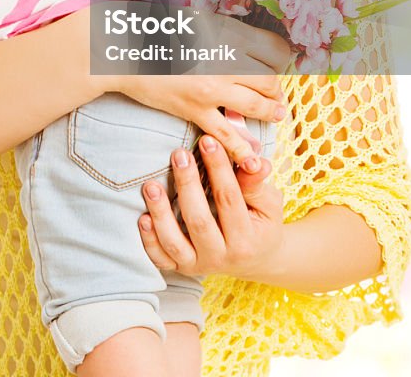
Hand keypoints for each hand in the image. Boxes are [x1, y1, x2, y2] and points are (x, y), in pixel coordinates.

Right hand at [112, 19, 290, 164]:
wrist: (126, 51)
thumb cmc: (158, 28)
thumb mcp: (195, 16)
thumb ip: (222, 23)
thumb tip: (241, 25)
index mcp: (228, 33)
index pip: (274, 48)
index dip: (282, 58)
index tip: (280, 63)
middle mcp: (226, 61)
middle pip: (270, 79)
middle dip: (277, 88)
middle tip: (276, 93)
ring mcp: (213, 89)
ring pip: (257, 105)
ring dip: (271, 112)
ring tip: (276, 115)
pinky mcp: (196, 110)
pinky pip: (227, 134)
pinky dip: (244, 149)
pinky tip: (254, 159)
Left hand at [138, 137, 284, 281]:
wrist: (257, 260)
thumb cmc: (262, 223)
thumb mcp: (268, 204)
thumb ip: (257, 184)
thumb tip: (253, 161)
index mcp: (246, 240)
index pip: (229, 200)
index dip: (219, 169)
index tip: (207, 141)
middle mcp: (221, 257)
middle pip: (199, 220)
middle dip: (187, 184)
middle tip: (179, 154)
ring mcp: (199, 265)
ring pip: (175, 243)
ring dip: (160, 213)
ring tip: (151, 185)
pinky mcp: (182, 268)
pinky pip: (161, 259)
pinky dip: (149, 241)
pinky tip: (142, 218)